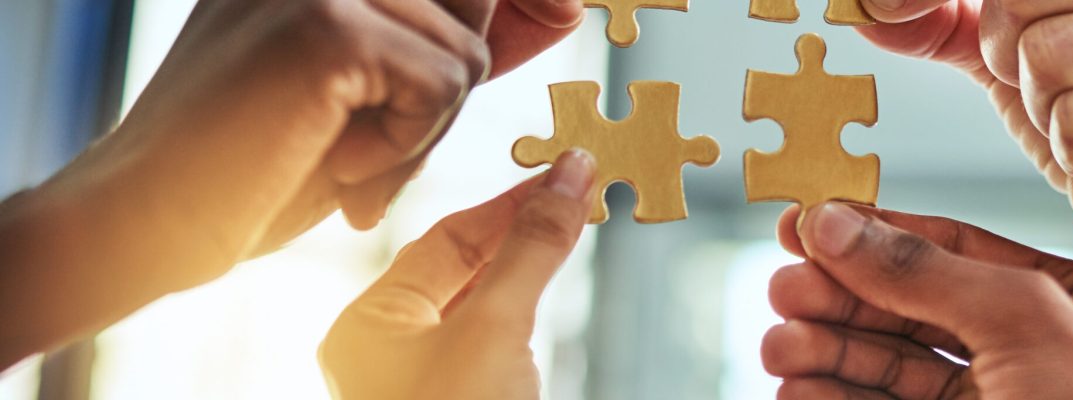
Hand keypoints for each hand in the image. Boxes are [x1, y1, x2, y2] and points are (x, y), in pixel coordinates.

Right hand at [0, 0, 586, 368]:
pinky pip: (440, 85)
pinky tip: (337, 164)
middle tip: (370, 142)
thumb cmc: (260, 162)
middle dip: (448, 85)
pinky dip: (404, 143)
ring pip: (463, 55)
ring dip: (421, 127)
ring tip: (344, 158)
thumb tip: (563, 4)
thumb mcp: (380, 92)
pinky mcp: (328, 26)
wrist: (154, 218)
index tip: (563, 9)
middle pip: (471, 6)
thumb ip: (455, 39)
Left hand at [320, 150, 593, 398]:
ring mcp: (428, 383)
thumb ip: (531, 249)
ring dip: (530, 265)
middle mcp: (389, 352)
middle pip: (461, 267)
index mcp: (367, 326)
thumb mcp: (496, 329)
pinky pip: (498, 341)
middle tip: (580, 189)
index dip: (509, 203)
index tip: (565, 170)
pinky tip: (557, 285)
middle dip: (523, 229)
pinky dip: (531, 308)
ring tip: (578, 222)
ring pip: (483, 304)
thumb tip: (568, 174)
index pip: (444, 240)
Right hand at [762, 204, 1072, 398]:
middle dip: (840, 299)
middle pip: (908, 308)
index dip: (875, 235)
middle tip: (783, 290)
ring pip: (887, 369)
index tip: (804, 224)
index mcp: (1068, 305)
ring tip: (780, 348)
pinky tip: (797, 392)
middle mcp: (1026, 354)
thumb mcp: (1026, 320)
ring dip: (825, 354)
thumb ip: (926, 270)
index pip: (954, 250)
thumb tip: (835, 223)